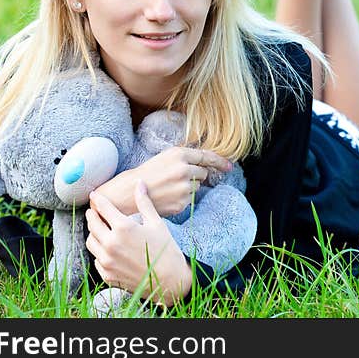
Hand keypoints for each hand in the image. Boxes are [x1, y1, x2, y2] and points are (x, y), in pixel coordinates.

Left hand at [85, 181, 193, 306]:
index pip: (103, 208)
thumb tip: (139, 183)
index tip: (94, 195)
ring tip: (100, 229)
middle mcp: (111, 244)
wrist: (169, 280)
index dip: (97, 200)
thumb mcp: (156, 223)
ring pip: (91, 242)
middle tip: (94, 211)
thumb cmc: (166, 249)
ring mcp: (107, 261)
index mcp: (124, 227)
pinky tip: (108, 249)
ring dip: (93, 233)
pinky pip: (96, 259)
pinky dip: (99, 251)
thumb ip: (144, 202)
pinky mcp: (107, 274)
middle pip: (92, 224)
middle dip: (92, 215)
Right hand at [94, 146, 232, 216]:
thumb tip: (207, 164)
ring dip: (188, 187)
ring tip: (169, 187)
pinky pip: (190, 200)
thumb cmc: (147, 173)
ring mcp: (184, 188)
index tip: (229, 166)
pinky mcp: (181, 203)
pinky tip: (168, 197)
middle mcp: (184, 170)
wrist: (129, 193)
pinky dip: (182, 199)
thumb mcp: (165, 158)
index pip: (207, 157)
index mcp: (180, 155)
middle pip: (203, 173)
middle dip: (196, 175)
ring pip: (197, 187)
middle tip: (178, 178)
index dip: (220, 161)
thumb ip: (186, 158)